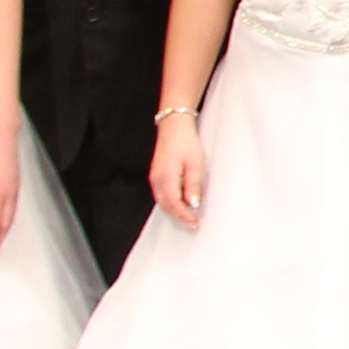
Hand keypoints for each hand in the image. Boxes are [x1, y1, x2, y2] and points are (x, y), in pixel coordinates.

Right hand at [152, 104, 208, 227]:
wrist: (173, 126)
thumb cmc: (185, 142)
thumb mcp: (195, 163)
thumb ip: (193, 185)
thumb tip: (193, 204)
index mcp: (166, 178)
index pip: (174, 204)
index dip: (184, 215)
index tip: (194, 222)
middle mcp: (156, 180)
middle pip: (166, 206)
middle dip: (178, 216)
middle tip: (192, 223)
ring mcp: (154, 177)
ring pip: (162, 201)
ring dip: (173, 211)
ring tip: (187, 216)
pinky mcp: (156, 174)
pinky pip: (161, 194)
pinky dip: (169, 202)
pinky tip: (179, 203)